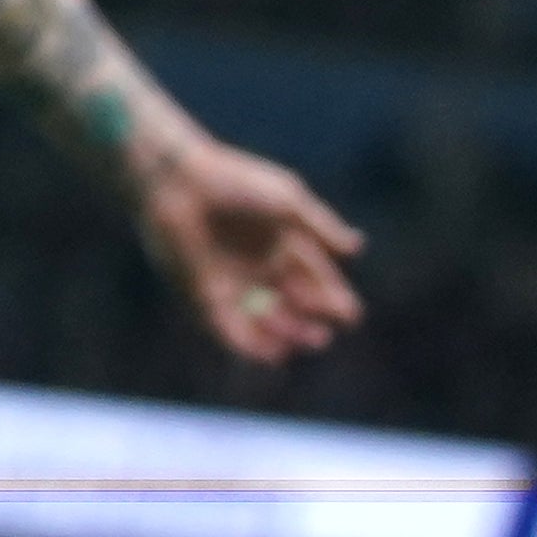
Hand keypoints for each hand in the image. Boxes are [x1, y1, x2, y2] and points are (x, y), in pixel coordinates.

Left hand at [124, 134, 364, 367]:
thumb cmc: (234, 184)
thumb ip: (322, 227)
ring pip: (265, 322)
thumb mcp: (287, 201)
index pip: (315, 280)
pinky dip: (251, 345)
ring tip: (300, 340)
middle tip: (321, 335)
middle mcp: (259, 268)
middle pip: (293, 307)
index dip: (332, 300)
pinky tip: (271, 353)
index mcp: (281, 243)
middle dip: (310, 324)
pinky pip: (230, 329)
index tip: (348, 316)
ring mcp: (233, 284)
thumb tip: (358, 248)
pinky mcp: (204, 295)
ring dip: (284, 336)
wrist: (178, 182)